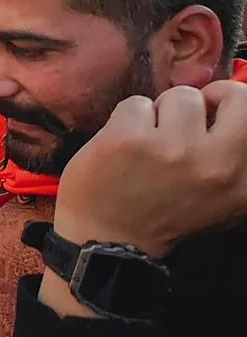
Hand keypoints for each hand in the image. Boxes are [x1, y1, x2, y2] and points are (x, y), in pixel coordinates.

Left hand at [54, 81, 246, 256]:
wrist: (104, 241)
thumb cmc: (160, 219)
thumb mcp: (220, 202)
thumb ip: (234, 162)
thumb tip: (229, 115)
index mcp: (244, 184)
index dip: (233, 107)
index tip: (216, 112)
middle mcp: (217, 165)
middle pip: (238, 95)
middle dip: (212, 95)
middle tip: (188, 112)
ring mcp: (173, 148)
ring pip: (180, 96)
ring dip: (161, 112)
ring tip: (147, 140)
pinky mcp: (130, 138)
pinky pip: (136, 103)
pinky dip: (126, 120)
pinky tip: (121, 146)